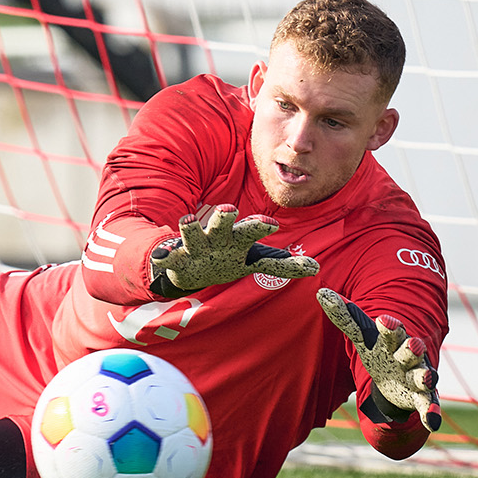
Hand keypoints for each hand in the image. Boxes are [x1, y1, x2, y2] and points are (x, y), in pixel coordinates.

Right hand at [148, 204, 315, 293]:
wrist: (191, 266)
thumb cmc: (227, 257)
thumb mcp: (256, 260)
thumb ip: (284, 264)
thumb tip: (317, 267)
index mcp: (237, 238)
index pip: (251, 229)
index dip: (260, 226)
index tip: (272, 225)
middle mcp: (217, 237)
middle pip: (222, 224)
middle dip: (225, 217)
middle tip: (230, 210)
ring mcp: (195, 246)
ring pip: (192, 233)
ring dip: (190, 227)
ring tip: (188, 220)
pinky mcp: (176, 257)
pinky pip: (168, 257)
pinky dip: (163, 255)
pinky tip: (160, 256)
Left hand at [316, 288, 441, 431]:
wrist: (395, 377)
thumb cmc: (378, 351)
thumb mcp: (361, 336)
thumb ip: (344, 317)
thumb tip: (320, 292)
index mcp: (393, 340)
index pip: (392, 330)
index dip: (389, 327)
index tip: (384, 320)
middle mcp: (408, 357)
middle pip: (412, 350)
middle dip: (413, 348)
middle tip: (415, 344)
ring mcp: (416, 378)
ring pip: (423, 376)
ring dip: (425, 377)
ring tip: (426, 379)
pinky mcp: (420, 399)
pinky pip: (428, 406)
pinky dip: (431, 414)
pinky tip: (432, 423)